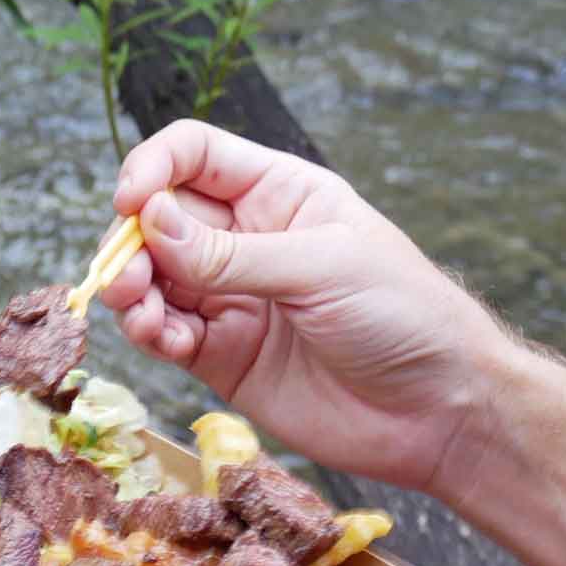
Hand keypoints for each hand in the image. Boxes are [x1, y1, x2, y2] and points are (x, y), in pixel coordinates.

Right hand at [102, 120, 514, 494]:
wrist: (438, 410)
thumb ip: (231, 252)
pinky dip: (148, 332)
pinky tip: (161, 338)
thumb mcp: (323, 267)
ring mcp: (230, 297)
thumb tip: (148, 222)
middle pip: (158, 218)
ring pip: (150, 277)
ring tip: (137, 310)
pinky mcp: (218, 354)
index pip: (195, 155)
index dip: (154, 168)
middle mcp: (245, 239)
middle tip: (126, 276)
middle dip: (130, 241)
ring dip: (130, 289)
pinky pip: (163, 332)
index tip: (131, 202)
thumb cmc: (404, 316)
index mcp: (279, 194)